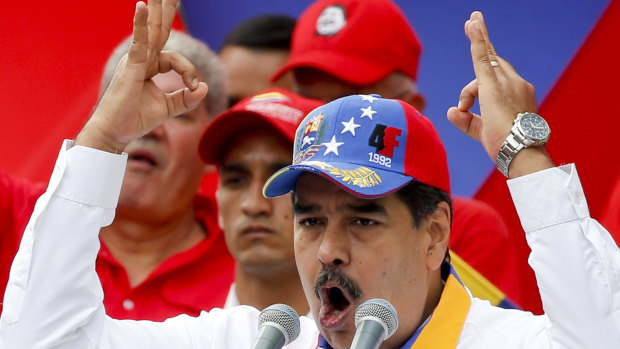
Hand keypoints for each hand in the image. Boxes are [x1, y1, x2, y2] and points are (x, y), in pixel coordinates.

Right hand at [76, 0, 207, 152]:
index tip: (194, 88)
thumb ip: (186, 98)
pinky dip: (141, 24)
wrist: (114, 133)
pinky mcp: (130, 66)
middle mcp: (141, 59)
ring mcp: (134, 60)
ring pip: (151, 31)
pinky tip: (142, 6)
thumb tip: (205, 88)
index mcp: (149, 66)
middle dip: (166, 10)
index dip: (188, 72)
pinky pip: (139, 42)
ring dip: (157, 9)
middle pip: (159, 30)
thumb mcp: (168, 108)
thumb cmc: (135, 120)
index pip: (175, 59)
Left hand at [447, 11, 553, 176]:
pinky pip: (483, 58)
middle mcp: (516, 84)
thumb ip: (467, 121)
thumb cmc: (508, 146)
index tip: (483, 39)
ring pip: (481, 67)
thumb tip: (451, 110)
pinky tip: (473, 24)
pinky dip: (477, 41)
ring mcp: (508, 83)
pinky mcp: (493, 85)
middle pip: (490, 66)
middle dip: (480, 46)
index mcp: (518, 94)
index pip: (499, 74)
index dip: (489, 58)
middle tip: (471, 20)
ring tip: (470, 24)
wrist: (522, 151)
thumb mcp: (483, 132)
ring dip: (476, 44)